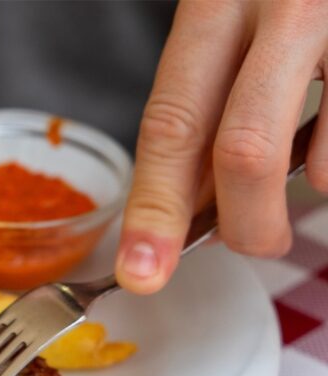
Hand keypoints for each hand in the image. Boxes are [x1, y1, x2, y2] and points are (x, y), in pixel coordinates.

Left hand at [117, 0, 327, 293]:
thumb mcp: (232, 24)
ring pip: (323, 164)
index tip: (142, 272)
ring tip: (311, 160)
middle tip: (251, 243)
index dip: (154, 208)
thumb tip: (190, 210)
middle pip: (243, 151)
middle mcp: (283, 5)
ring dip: (313, 187)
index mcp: (215, 3)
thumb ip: (210, 108)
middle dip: (243, 224)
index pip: (172, 124)